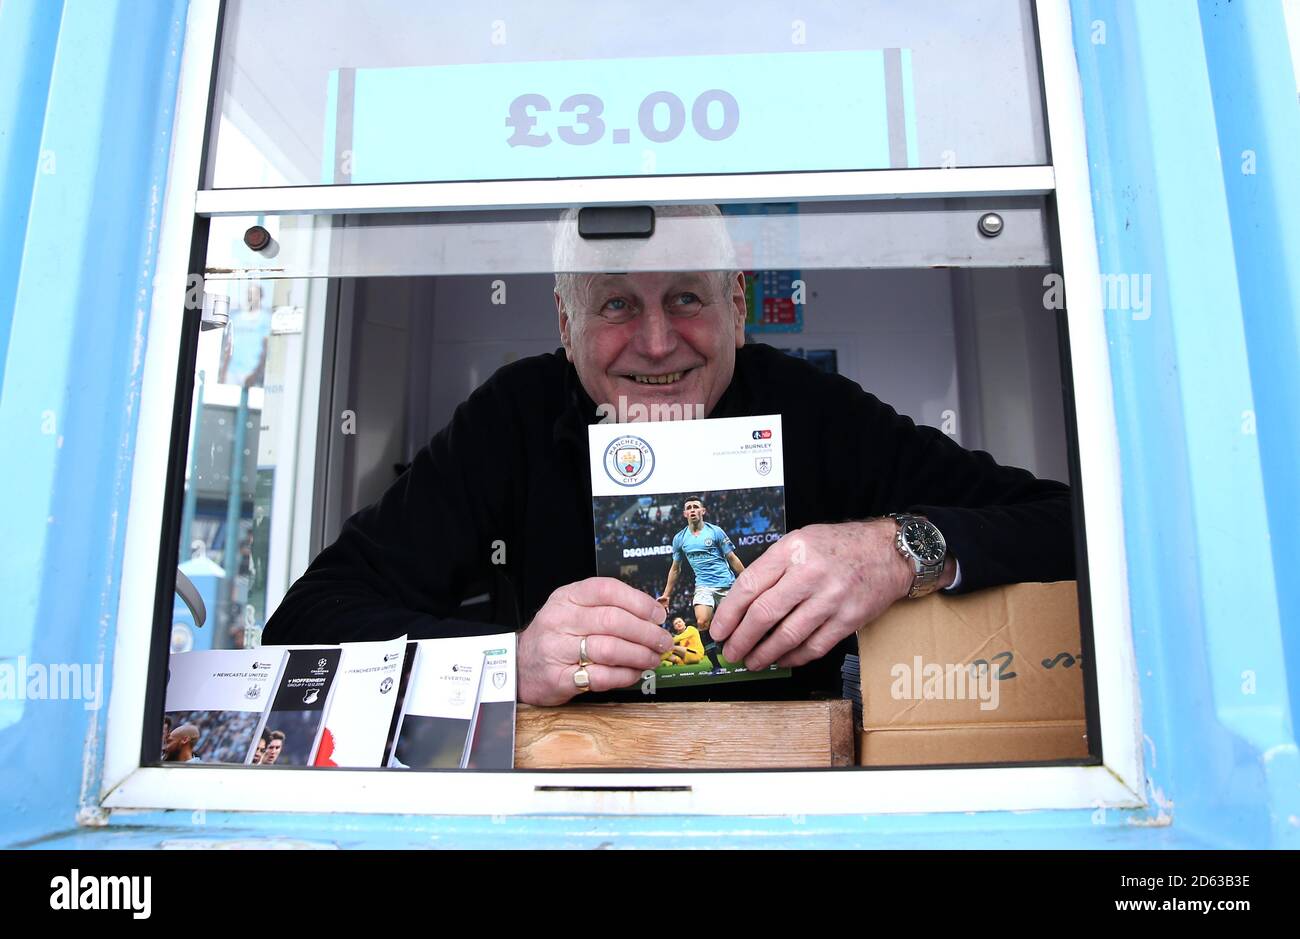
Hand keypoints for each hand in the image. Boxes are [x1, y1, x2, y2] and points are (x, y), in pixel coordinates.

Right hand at [518, 577, 669, 705]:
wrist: (518, 664)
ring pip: (609, 649)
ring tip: (652, 658)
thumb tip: (652, 615)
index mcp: (568, 597)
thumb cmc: (557, 635)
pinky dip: (624, 676)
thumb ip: (607, 607)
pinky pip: (600, 677)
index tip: (658, 615)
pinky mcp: (558, 678)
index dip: (639, 602)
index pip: (607, 590)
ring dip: (639, 655)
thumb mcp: (574, 609)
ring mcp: (557, 649)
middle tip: (662, 641)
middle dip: (646, 632)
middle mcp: (560, 619)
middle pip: (613, 621)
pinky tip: (634, 673)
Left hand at [708, 520, 919, 670]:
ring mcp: (831, 598)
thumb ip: (772, 568)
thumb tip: (739, 604)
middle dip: (741, 639)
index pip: (749, 586)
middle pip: (764, 614)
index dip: (728, 613)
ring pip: (787, 635)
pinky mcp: (848, 619)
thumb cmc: (838, 547)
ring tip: (752, 661)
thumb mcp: (799, 541)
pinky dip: (793, 658)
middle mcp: (810, 573)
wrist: (887, 552)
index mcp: (792, 550)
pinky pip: (814, 646)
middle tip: (730, 652)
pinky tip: (781, 660)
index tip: (718, 630)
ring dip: (764, 654)